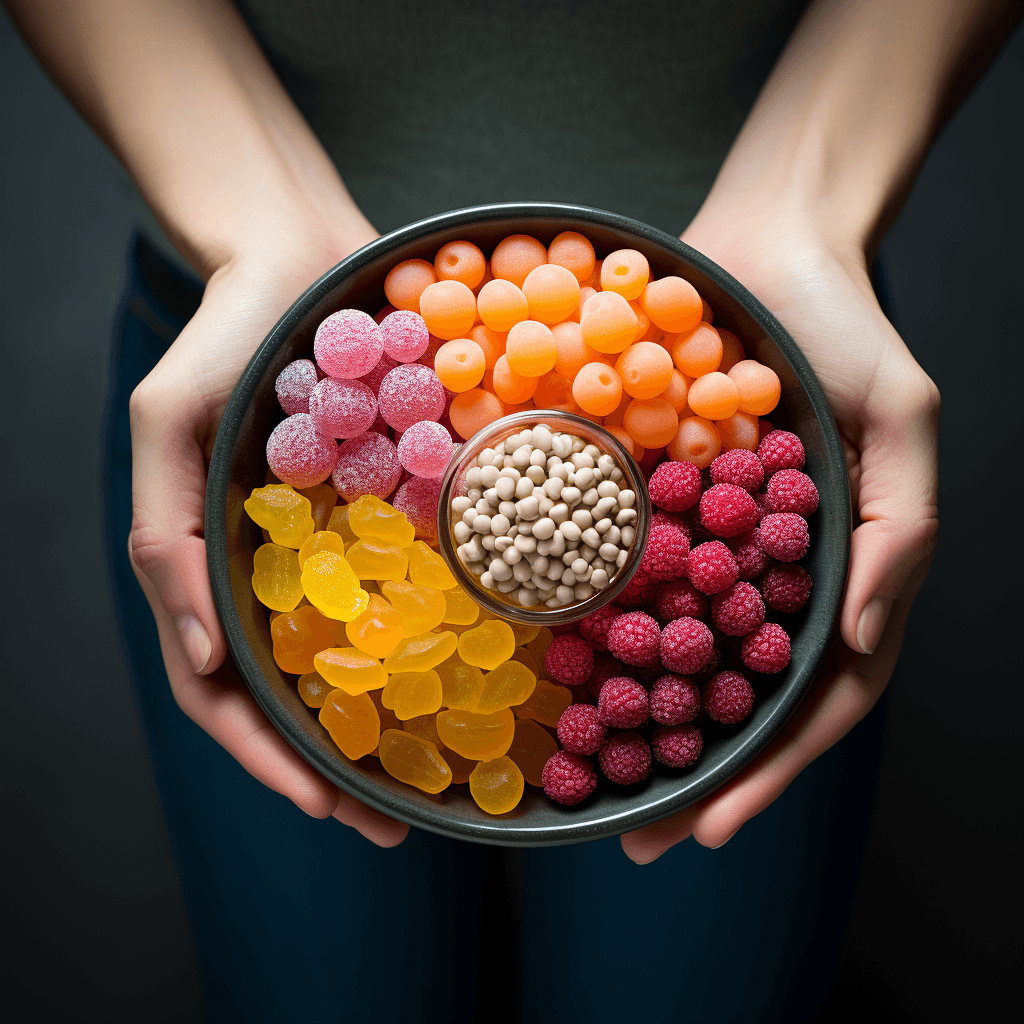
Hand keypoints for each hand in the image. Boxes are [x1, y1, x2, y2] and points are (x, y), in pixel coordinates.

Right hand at [127, 225, 409, 847]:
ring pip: (358, 656)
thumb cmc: (226, 334)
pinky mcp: (385, 509)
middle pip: (298, 695)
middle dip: (338, 768)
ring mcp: (333, 543)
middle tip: (398, 826)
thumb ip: (167, 537)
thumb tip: (198, 660)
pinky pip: (412, 584)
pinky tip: (477, 673)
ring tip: (443, 776)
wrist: (299, 256)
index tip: (327, 809)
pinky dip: (433, 637)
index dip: (268, 758)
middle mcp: (275, 569)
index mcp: (213, 567)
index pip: (224, 691)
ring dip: (390, 724)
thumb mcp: (168, 422)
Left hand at [621, 201, 938, 862]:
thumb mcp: (900, 418)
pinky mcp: (650, 500)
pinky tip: (554, 672)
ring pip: (670, 652)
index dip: (767, 769)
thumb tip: (853, 644)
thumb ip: (898, 530)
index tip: (709, 829)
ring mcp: (703, 541)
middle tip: (632, 838)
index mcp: (831, 571)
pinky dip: (593, 627)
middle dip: (687, 770)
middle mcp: (763, 569)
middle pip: (730, 693)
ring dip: (633, 722)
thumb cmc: (843, 325)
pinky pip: (618, 573)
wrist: (762, 246)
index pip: (810, 696)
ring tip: (585, 782)